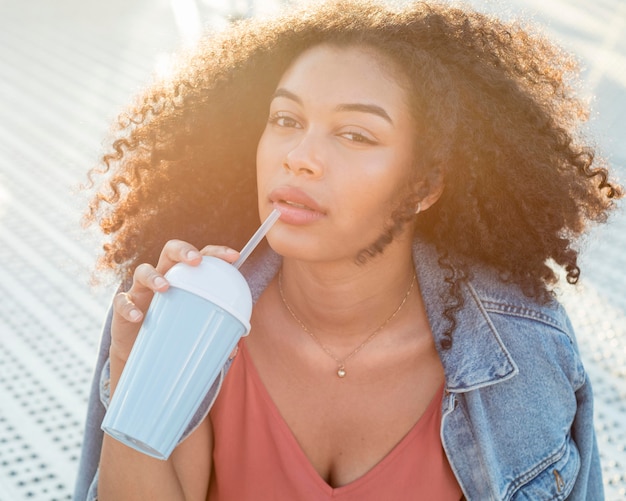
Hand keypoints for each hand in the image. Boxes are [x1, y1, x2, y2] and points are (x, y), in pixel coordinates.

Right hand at [109, 240, 239, 366]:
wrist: (139, 353)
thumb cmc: (172, 332)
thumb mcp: (193, 328)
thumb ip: (212, 333)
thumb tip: (233, 351)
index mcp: (184, 278)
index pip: (201, 256)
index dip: (216, 252)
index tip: (234, 256)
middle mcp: (163, 277)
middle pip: (170, 252)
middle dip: (183, 251)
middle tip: (196, 260)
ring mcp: (141, 291)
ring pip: (143, 271)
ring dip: (154, 276)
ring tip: (165, 287)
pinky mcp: (122, 308)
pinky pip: (122, 302)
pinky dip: (129, 308)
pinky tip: (139, 317)